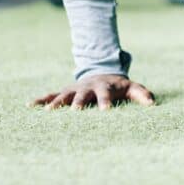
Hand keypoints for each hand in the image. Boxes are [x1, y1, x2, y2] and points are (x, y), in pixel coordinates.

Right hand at [29, 74, 154, 109]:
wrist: (102, 72)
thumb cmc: (119, 85)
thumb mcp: (132, 87)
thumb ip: (142, 94)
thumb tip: (153, 104)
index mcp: (104, 87)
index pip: (106, 95)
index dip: (106, 103)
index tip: (106, 112)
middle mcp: (88, 87)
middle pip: (83, 95)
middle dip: (79, 103)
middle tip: (75, 112)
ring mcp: (75, 89)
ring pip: (64, 95)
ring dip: (57, 103)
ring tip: (49, 112)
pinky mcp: (65, 91)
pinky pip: (51, 94)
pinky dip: (41, 99)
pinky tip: (30, 106)